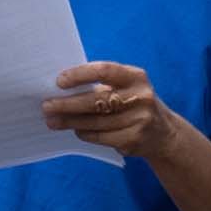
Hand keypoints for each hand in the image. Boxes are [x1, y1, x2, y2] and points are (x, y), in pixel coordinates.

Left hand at [43, 60, 166, 164]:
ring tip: (52, 121)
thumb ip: (101, 85)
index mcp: (136, 76)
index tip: (59, 81)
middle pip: (98, 100)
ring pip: (97, 122)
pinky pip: (102, 137)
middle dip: (68, 104)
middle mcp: (141, 96)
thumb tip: (61, 88)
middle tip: (47, 105)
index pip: (104, 71)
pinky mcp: (135, 139)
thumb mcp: (126, 87)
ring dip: (71, 122)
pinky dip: (85, 133)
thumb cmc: (133, 103)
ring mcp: (140, 119)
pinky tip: (74, 130)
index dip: (80, 75)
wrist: (164, 133)